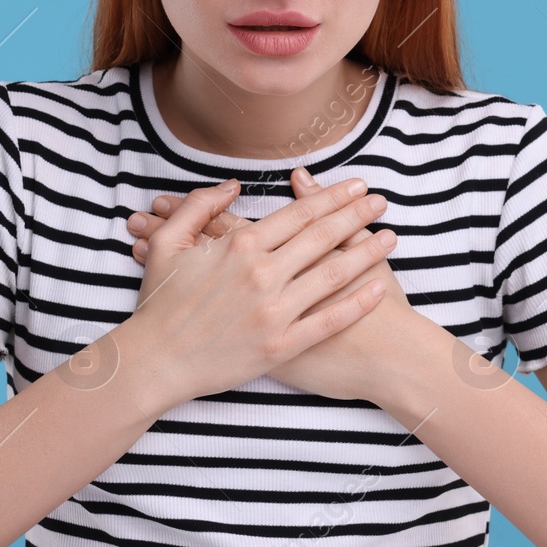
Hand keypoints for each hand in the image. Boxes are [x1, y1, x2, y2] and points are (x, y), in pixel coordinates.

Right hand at [126, 166, 415, 402]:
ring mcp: (274, 312)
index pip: (299, 213)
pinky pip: (328, 322)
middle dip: (357, 216)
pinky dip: (357, 304)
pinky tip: (379, 288)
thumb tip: (232, 186)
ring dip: (367, 253)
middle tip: (382, 202)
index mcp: (240, 246)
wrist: (155, 361)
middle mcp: (263, 275)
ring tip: (391, 237)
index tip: (357, 186)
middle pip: (323, 237)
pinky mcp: (280, 346)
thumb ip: (199, 206)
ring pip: (333, 275)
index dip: (332, 196)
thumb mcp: (170, 243)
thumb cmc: (161, 302)